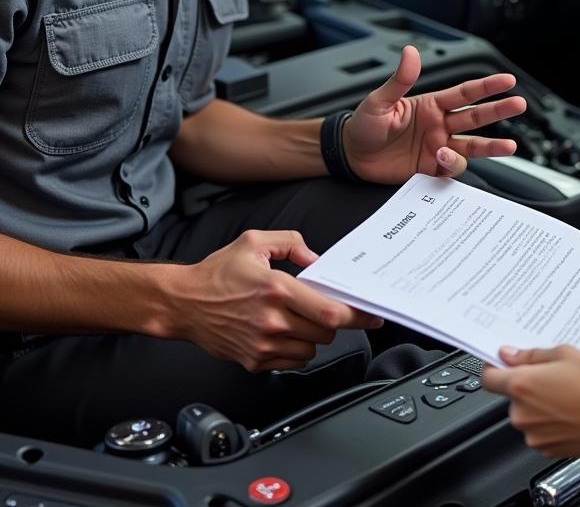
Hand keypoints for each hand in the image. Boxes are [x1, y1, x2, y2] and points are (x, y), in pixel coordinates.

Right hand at [172, 230, 382, 371]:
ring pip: (312, 349)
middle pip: (326, 332)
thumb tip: (317, 260)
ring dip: (314, 335)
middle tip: (320, 306)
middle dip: (331, 319)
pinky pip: (293, 362)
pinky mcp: (254, 362)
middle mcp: (272, 320)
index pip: (328, 312)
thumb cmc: (218, 273)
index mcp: (277, 289)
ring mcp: (263, 345)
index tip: (371, 316)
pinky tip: (283, 332)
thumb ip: (292, 243)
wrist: (183, 303)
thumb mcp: (255, 242)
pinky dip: (296, 350)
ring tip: (296, 318)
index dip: (356, 316)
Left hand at [342, 45, 526, 183]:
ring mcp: (438, 148)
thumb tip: (410, 53)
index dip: (487, 87)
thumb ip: (399, 80)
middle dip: (499, 111)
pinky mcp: (432, 169)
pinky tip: (444, 159)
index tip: (508, 80)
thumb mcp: (379, 100)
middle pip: (476, 117)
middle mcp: (440, 125)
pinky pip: (452, 168)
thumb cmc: (364, 125)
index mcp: (431, 105)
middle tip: (519, 105)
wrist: (351, 156)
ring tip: (509, 147)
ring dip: (491, 147)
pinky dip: (454, 165)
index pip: (465, 93)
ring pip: (472, 146)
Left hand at [482, 345, 579, 457]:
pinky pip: (540, 430)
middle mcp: (521, 413)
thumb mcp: (566, 354)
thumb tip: (511, 355)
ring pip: (528, 414)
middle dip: (528, 385)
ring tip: (567, 393)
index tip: (504, 362)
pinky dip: (550, 421)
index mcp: (521, 386)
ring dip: (540, 404)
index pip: (488, 378)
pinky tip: (570, 410)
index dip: (495, 368)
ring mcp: (533, 435)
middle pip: (512, 396)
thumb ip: (533, 355)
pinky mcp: (547, 449)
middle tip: (553, 375)